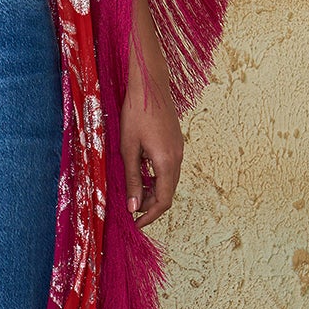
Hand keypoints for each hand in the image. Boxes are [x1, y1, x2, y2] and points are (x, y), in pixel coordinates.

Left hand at [120, 0, 183, 229]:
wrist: (150, 84)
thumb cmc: (136, 114)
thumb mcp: (129, 148)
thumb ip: (132, 178)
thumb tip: (134, 207)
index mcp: (167, 163)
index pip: (162, 201)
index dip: (149, 216)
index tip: (135, 224)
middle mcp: (178, 159)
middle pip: (168, 193)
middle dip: (150, 206)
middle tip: (131, 213)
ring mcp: (179, 150)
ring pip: (168, 181)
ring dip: (152, 192)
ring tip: (132, 195)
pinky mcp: (175, 142)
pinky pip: (168, 169)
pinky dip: (156, 178)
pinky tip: (139, 174)